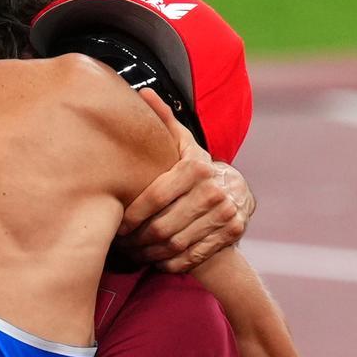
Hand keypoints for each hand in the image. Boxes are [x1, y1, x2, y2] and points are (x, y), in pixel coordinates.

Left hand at [117, 89, 252, 271]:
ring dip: (149, 254)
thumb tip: (142, 94)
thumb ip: (163, 122)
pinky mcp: (230, 235)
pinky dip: (169, 262)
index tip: (118, 223)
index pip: (154, 197)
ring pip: (174, 245)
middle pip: (162, 226)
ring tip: (134, 253)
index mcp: (197, 167)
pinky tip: (155, 259)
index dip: (132, 214)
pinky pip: (190, 258)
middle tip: (121, 243)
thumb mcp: (184, 145)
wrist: (238, 193)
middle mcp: (213, 191)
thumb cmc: (198, 169)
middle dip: (137, 239)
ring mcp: (225, 214)